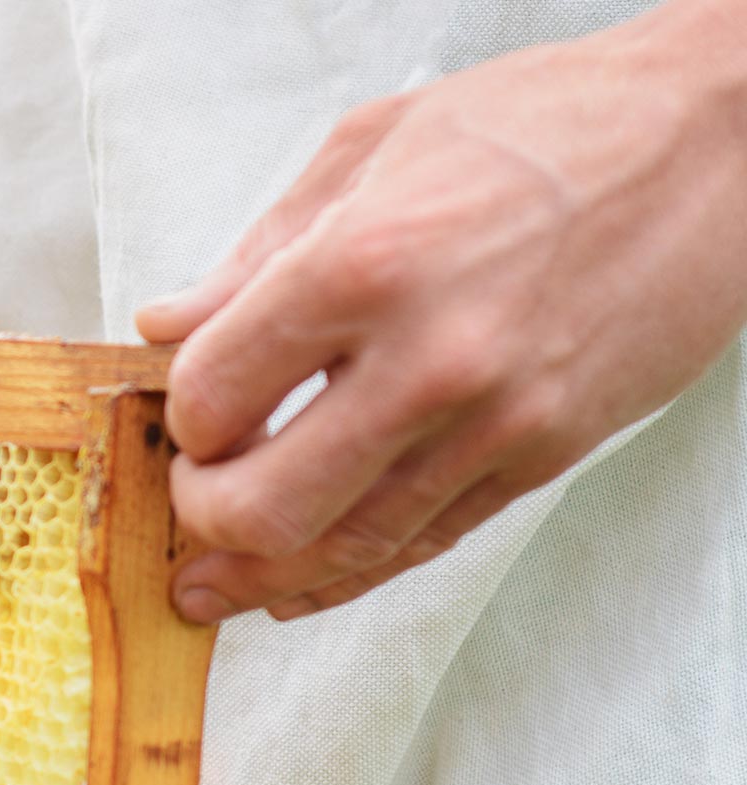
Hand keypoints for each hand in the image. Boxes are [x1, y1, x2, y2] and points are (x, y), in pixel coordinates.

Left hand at [137, 1, 746, 623]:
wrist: (712, 143)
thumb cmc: (538, 125)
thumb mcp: (368, 150)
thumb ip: (254, 256)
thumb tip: (164, 325)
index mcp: (361, 267)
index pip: (214, 398)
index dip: (181, 419)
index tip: (187, 410)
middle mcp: (428, 359)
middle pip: (264, 506)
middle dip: (204, 518)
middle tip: (192, 495)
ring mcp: (494, 422)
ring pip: (345, 549)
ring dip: (260, 576)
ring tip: (210, 585)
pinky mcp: (543, 457)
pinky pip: (424, 544)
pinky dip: (349, 575)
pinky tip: (296, 587)